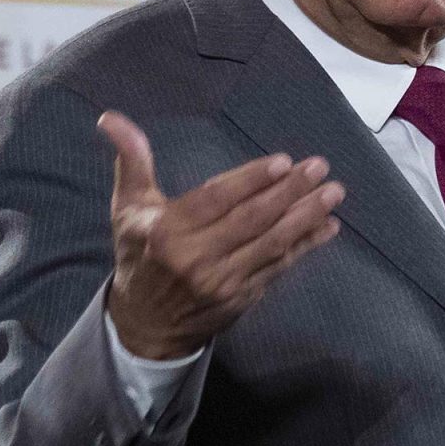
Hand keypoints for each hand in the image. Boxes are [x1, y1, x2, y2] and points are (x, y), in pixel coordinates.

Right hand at [97, 110, 342, 358]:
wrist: (145, 327)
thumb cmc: (139, 255)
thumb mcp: (128, 210)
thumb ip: (131, 162)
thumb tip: (111, 118)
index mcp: (166, 233)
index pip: (215, 200)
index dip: (250, 180)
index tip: (283, 161)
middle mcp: (195, 259)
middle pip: (250, 221)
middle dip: (289, 192)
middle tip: (319, 167)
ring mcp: (223, 282)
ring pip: (271, 244)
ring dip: (306, 217)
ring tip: (334, 192)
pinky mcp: (243, 298)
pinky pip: (280, 267)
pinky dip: (306, 246)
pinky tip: (329, 226)